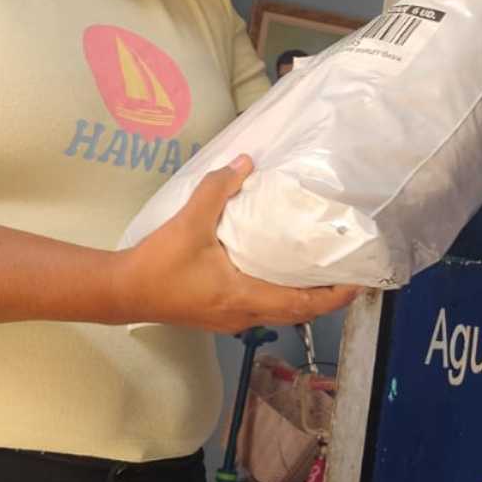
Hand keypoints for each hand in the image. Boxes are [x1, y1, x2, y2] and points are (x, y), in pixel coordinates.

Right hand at [114, 157, 362, 332]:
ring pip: (280, 312)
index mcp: (246, 297)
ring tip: (319, 271)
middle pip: (298, 313)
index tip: (360, 281)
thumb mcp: (190, 222)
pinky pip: (262, 308)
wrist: (121, 291)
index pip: (304, 305)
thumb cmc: (159, 264)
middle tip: (346, 271)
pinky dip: (280, 294)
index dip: (336, 296)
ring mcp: (231, 319)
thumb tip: (245, 162)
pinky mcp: (219, 315)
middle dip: (326, 296)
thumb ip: (217, 189)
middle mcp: (245, 315)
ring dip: (303, 297)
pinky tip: (278, 272)